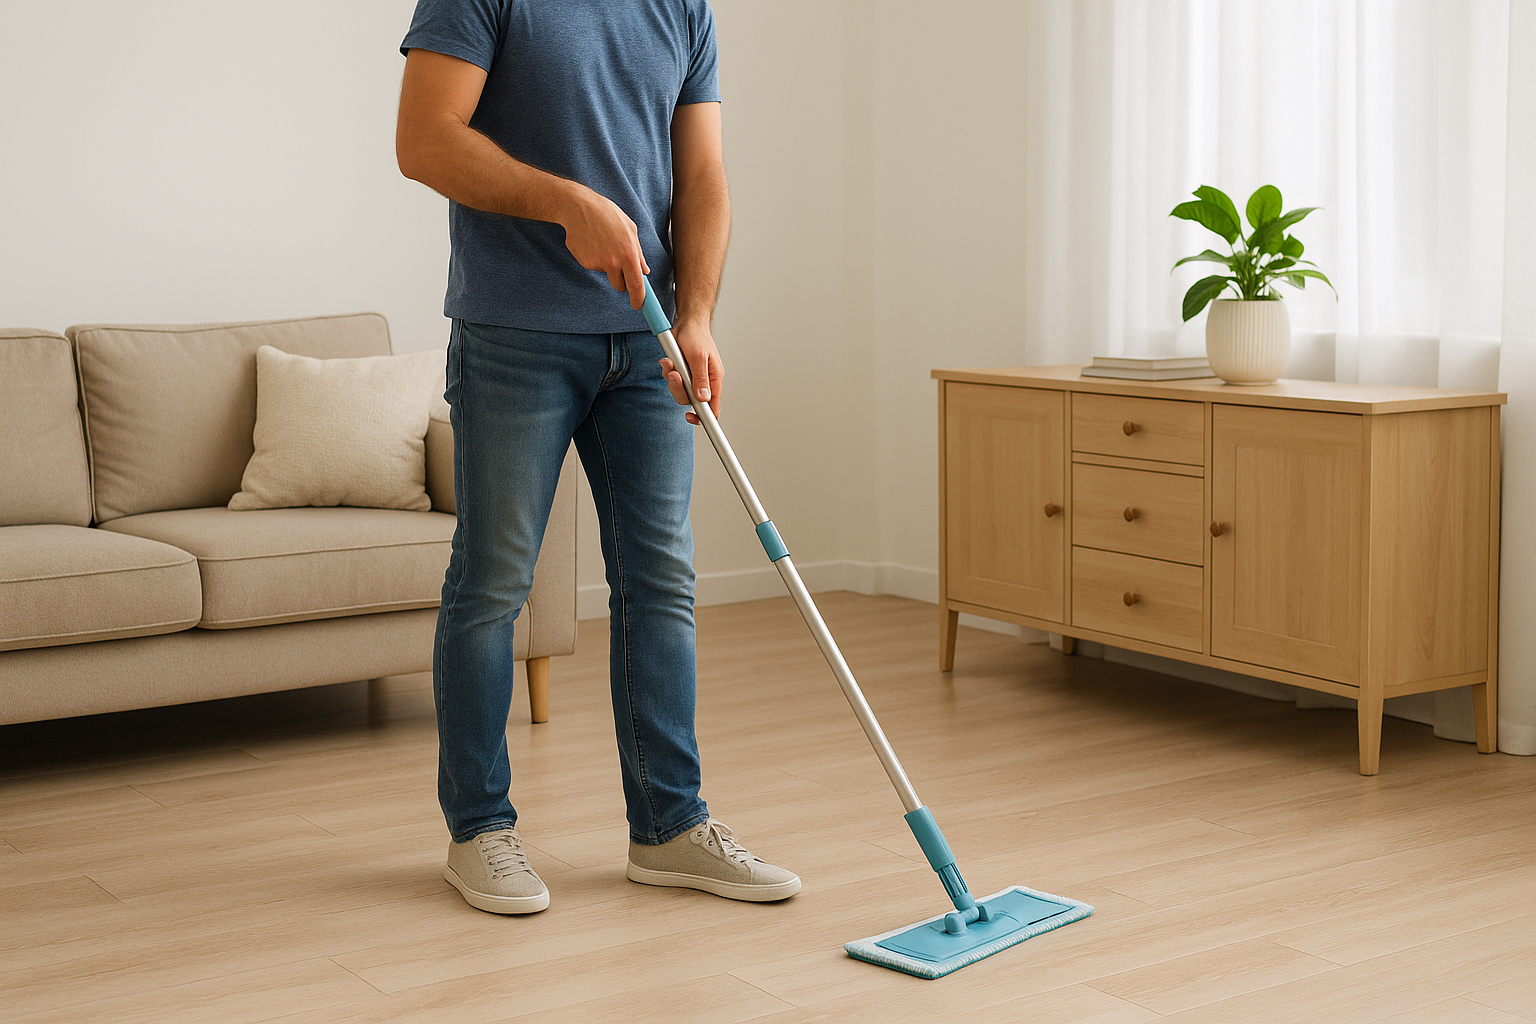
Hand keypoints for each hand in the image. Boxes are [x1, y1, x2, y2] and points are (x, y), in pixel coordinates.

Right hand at [561, 187, 648, 308]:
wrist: (578, 208)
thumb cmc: (607, 215)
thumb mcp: (630, 229)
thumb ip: (638, 253)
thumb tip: (644, 271)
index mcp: (629, 254)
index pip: (636, 285)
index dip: (639, 298)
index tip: (639, 305)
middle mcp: (613, 262)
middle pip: (620, 286)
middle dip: (621, 281)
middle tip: (618, 264)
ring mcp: (597, 263)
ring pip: (606, 274)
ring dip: (607, 266)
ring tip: (603, 243)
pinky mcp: (584, 262)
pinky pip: (594, 266)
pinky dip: (594, 258)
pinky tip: (592, 242)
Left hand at [659, 319, 722, 424]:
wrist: (686, 322)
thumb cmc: (697, 336)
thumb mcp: (699, 357)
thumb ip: (700, 379)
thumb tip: (704, 398)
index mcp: (714, 379)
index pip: (713, 405)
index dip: (704, 416)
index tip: (691, 418)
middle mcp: (703, 381)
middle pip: (691, 400)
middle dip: (679, 389)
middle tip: (675, 375)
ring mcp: (692, 377)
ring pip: (679, 391)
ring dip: (671, 378)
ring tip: (670, 363)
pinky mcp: (681, 372)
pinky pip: (672, 380)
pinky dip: (667, 371)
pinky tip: (668, 360)